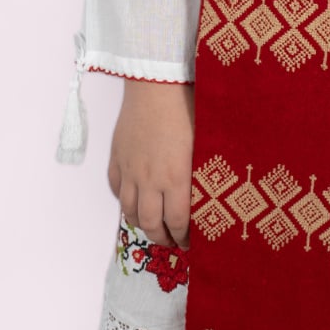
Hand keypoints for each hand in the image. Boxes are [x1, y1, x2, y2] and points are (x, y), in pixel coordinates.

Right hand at [107, 81, 194, 248]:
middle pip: (151, 224)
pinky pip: (117, 189)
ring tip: (153, 227)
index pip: (178, 222)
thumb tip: (213, 196)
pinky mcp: (117, 158)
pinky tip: (134, 202)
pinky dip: (125, 201)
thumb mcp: (205, 143)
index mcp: (176, 178)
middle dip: (162, 238)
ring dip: (142, 224)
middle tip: (172, 242)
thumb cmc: (187, 109)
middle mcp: (149, 180)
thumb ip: (203, 174)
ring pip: (129, 211)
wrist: (155, 85)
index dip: (184, 238)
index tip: (190, 244)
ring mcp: (130, 170)